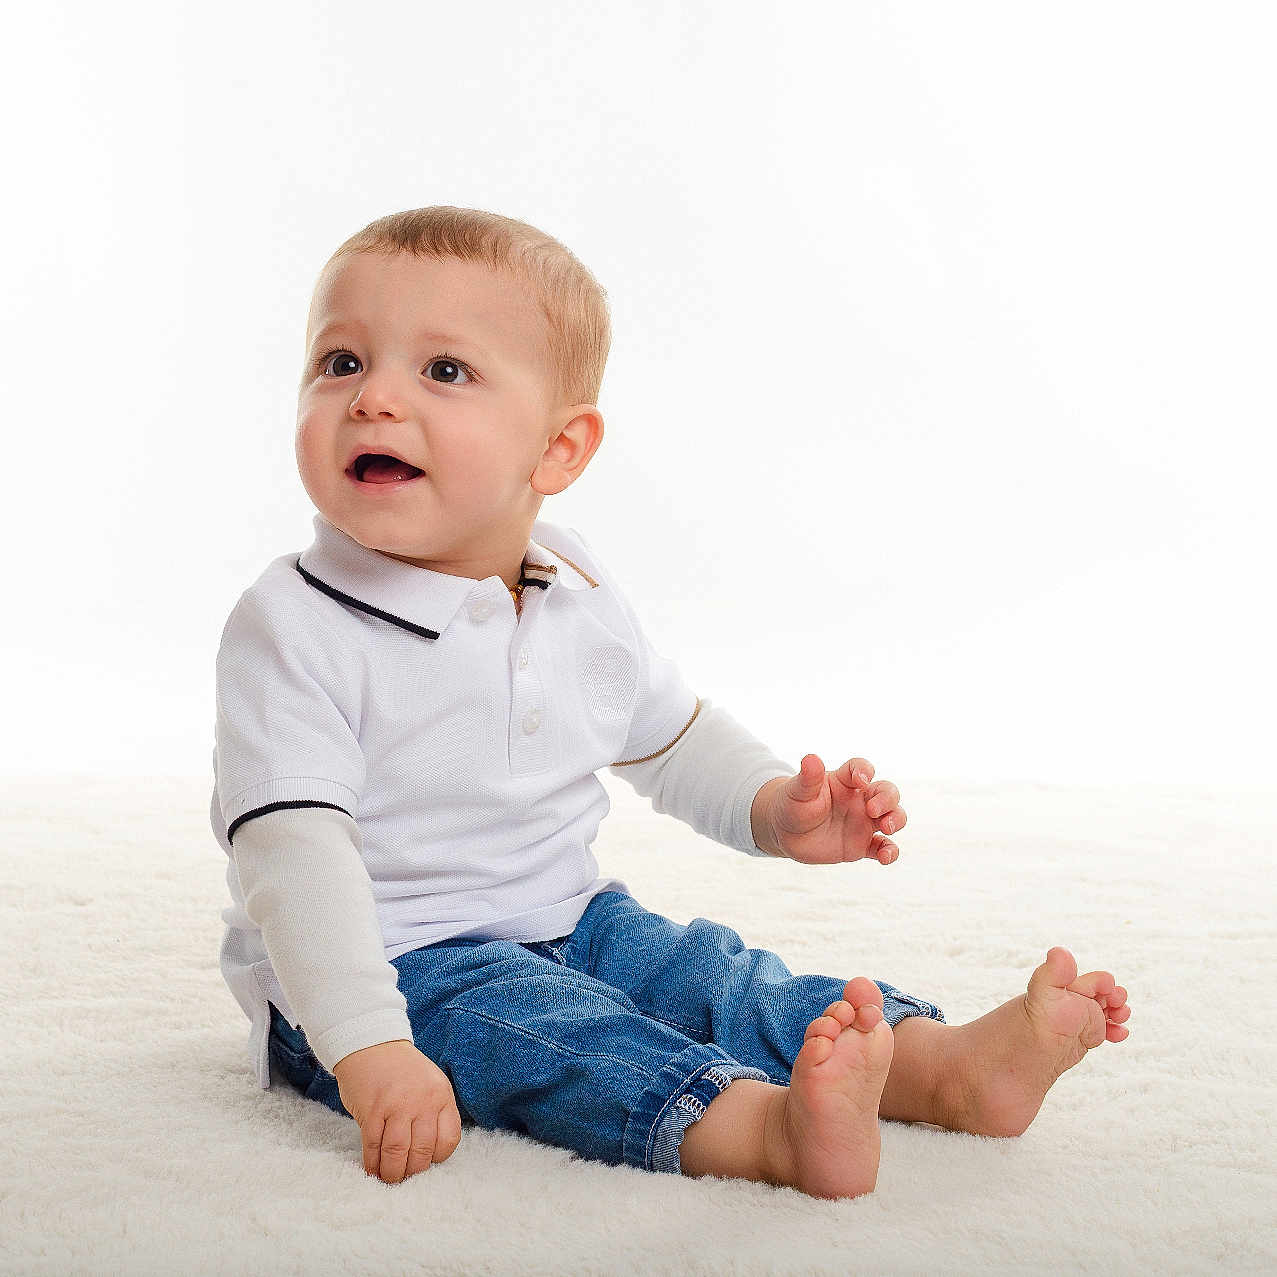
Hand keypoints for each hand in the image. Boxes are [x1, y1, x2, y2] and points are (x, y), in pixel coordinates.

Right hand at [331, 1039, 462, 1183]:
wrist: (371, 1043)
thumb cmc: (401, 1069)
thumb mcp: (430, 1083)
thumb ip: (433, 1112)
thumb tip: (429, 1152)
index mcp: (441, 1095)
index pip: (448, 1140)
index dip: (436, 1158)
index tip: (425, 1162)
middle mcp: (423, 1101)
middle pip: (422, 1152)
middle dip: (412, 1171)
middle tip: (404, 1177)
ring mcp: (397, 1106)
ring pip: (397, 1153)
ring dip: (392, 1172)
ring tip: (388, 1178)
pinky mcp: (372, 1110)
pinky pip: (374, 1145)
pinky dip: (373, 1162)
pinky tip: (372, 1168)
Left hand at [766, 755, 904, 864]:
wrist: (785, 833)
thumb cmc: (792, 805)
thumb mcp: (797, 792)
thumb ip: (808, 777)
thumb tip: (811, 758)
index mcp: (843, 781)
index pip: (861, 768)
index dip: (864, 771)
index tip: (861, 780)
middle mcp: (858, 800)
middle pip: (886, 791)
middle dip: (887, 798)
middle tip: (873, 810)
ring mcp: (862, 822)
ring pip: (893, 816)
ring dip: (896, 819)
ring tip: (886, 828)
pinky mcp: (862, 845)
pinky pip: (882, 847)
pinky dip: (889, 852)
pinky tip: (885, 857)